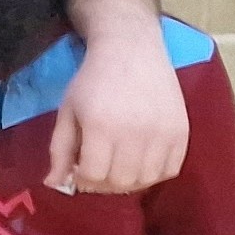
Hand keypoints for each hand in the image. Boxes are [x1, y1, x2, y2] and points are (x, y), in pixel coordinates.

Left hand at [46, 32, 188, 195]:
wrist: (131, 50)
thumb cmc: (93, 81)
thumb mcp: (68, 112)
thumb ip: (60, 150)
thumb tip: (53, 184)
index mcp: (101, 126)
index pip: (93, 175)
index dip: (82, 179)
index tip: (79, 169)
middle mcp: (135, 132)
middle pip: (121, 182)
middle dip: (104, 183)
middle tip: (99, 169)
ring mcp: (162, 132)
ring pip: (147, 179)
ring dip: (130, 182)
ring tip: (119, 166)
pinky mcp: (181, 130)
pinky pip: (171, 169)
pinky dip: (155, 173)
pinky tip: (141, 161)